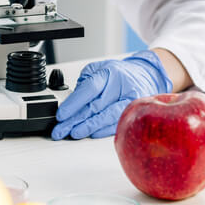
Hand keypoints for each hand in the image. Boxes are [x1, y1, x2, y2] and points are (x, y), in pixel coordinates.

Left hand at [52, 50, 172, 139]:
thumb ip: (84, 84)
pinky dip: (103, 130)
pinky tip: (92, 134)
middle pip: (95, 106)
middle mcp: (120, 86)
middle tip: (60, 130)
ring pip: (108, 117)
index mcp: (108, 73)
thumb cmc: (118, 74)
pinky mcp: (135, 112)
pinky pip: (118, 123)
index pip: (89, 89)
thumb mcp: (98, 70)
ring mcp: (130, 100)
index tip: (61, 115)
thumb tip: (70, 103)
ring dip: (89, 127)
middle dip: (75, 120)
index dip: (74, 103)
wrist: (144, 75)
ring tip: (74, 133)